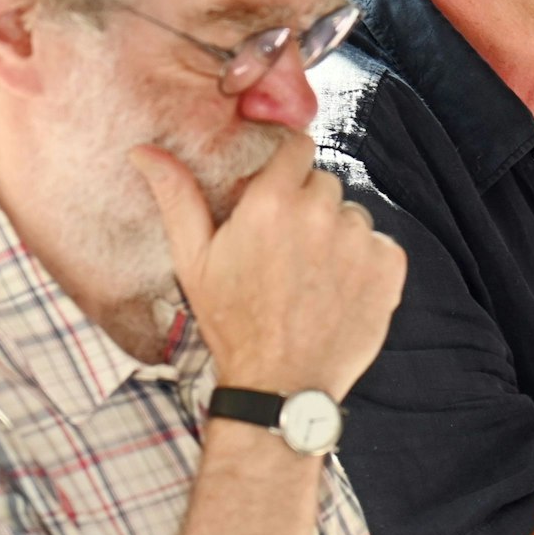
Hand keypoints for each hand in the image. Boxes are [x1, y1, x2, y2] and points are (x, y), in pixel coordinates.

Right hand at [131, 131, 405, 399]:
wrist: (280, 386)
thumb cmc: (232, 323)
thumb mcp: (194, 261)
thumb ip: (176, 197)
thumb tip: (143, 150)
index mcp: (273, 202)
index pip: (298, 147)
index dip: (289, 168)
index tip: (281, 191)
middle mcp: (321, 212)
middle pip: (324, 184)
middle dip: (309, 207)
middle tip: (288, 252)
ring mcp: (359, 240)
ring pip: (353, 216)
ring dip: (338, 236)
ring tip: (312, 278)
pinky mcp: (389, 267)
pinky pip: (381, 244)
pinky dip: (366, 263)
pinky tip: (339, 292)